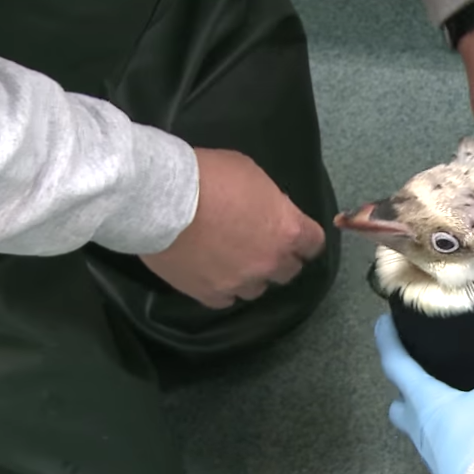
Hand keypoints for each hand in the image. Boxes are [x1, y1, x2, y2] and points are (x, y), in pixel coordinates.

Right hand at [140, 148, 325, 308]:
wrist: (159, 198)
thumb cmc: (208, 175)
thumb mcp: (250, 174)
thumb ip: (269, 201)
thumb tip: (270, 212)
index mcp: (287, 230)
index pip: (314, 244)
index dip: (304, 239)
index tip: (295, 236)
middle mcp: (270, 262)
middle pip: (289, 270)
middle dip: (279, 258)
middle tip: (260, 245)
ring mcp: (241, 282)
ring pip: (257, 289)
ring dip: (250, 276)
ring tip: (230, 260)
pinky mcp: (210, 295)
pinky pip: (226, 300)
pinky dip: (222, 288)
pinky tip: (211, 274)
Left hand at [375, 312, 473, 473]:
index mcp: (426, 404)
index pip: (396, 366)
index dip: (388, 342)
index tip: (382, 323)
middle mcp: (423, 431)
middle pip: (399, 407)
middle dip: (401, 391)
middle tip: (410, 375)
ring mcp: (435, 457)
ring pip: (419, 431)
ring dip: (424, 417)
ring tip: (444, 403)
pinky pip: (442, 451)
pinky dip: (449, 438)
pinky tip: (469, 433)